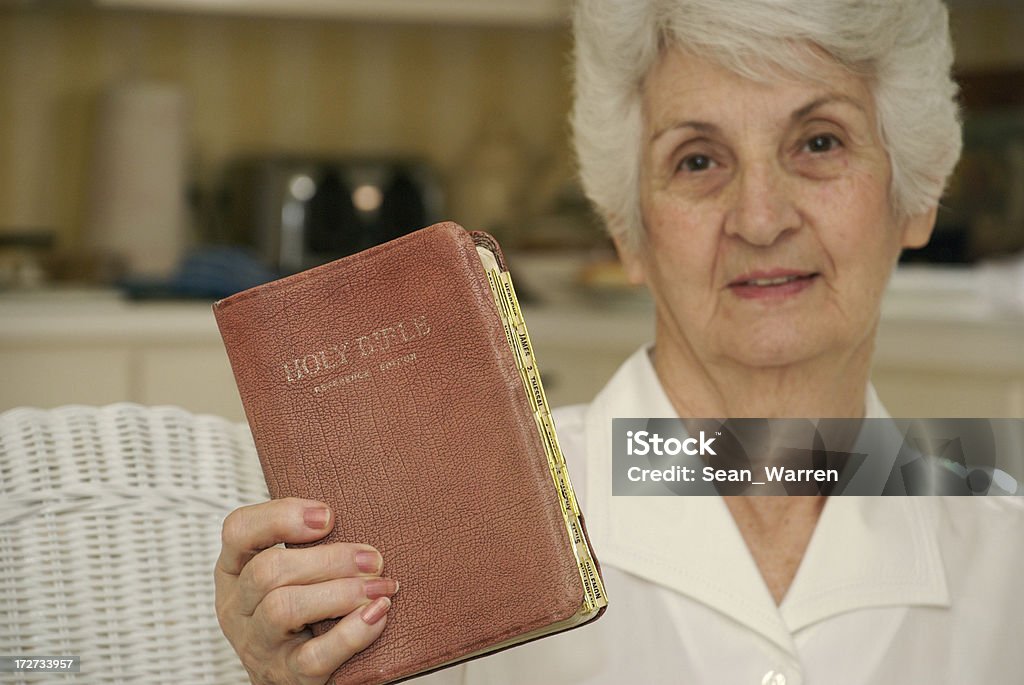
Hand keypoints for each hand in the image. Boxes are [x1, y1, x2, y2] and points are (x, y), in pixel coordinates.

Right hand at [215, 498, 397, 684]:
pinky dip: (351, 633)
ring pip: (283, 609)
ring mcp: (258, 645)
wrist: (292, 679)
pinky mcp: (286, 676)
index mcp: (235, 571)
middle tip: (373, 559)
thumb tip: (359, 509)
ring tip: (379, 587)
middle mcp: (237, 608)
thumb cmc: (299, 613)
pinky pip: (314, 656)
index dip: (280, 516)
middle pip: (268, 571)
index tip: (328, 516)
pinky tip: (377, 615)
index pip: (238, 530)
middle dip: (329, 560)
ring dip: (341, 592)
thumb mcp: (288, 574)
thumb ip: (307, 545)